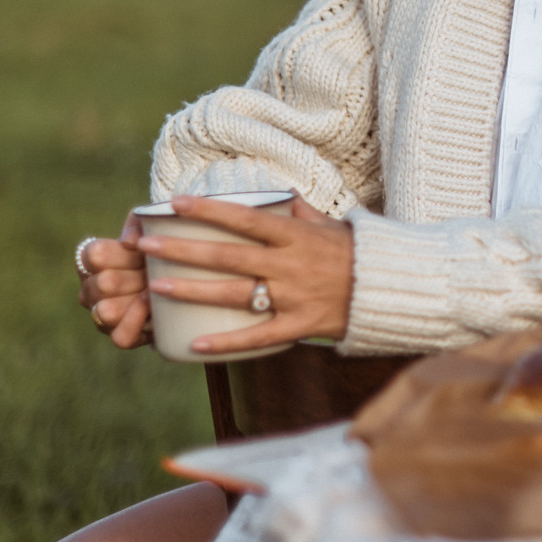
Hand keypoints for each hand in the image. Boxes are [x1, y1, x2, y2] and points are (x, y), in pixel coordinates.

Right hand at [79, 214, 153, 348]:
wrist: (183, 279)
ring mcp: (102, 315)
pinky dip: (137, 322)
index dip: (121, 252)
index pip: (93, 254)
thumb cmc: (163, 247)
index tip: (140, 249)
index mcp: (94, 261)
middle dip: (134, 276)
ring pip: (106, 311)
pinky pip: (120, 337)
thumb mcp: (154, 226)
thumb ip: (141, 222)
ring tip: (154, 289)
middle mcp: (91, 289)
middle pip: (104, 283)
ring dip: (135, 298)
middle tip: (151, 271)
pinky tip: (153, 306)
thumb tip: (132, 241)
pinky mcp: (121, 336)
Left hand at [137, 194, 354, 355]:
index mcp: (296, 236)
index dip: (208, 211)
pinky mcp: (300, 326)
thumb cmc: (361, 253)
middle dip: (183, 250)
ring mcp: (293, 297)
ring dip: (192, 290)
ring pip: (234, 295)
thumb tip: (282, 196)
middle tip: (146, 246)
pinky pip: (258, 338)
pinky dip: (226, 343)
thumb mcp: (333, 225)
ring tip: (156, 286)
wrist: (395, 289)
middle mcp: (290, 265)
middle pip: (227, 256)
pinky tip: (194, 345)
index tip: (175, 204)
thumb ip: (303, 213)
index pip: (245, 219)